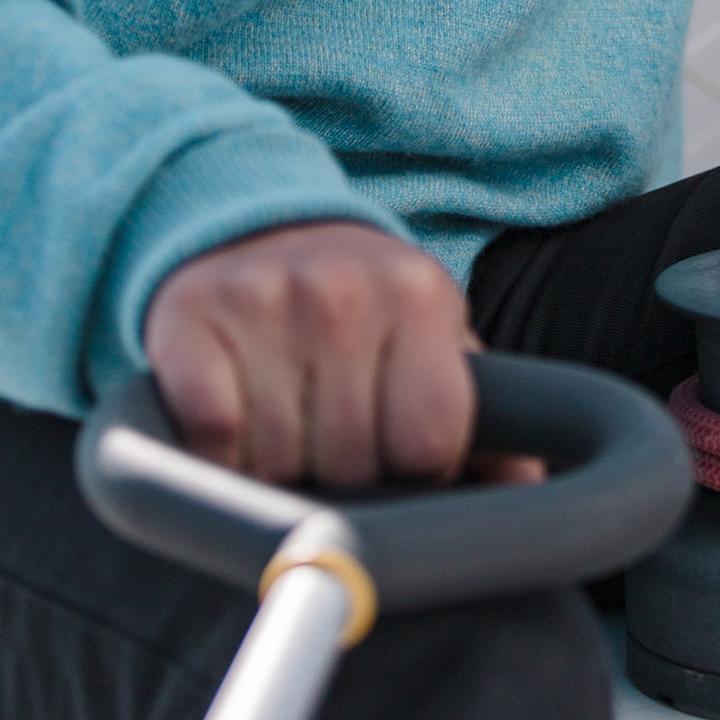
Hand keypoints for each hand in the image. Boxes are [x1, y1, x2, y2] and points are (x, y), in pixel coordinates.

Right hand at [145, 219, 491, 489]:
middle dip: (340, 473)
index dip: (414, 472)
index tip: (396, 452)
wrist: (253, 228)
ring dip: (275, 469)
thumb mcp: (434, 344)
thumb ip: (490, 422)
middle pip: (350, 463)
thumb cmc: (360, 313)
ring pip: (276, 464)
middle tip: (329, 429)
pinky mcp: (189, 316)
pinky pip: (210, 436)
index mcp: (419, 296)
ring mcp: (263, 298)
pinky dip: (214, 454)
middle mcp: (342, 289)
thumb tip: (530, 492)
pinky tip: (229, 423)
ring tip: (283, 418)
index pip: (430, 441)